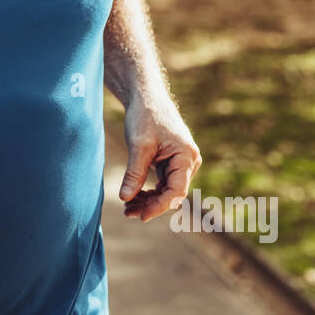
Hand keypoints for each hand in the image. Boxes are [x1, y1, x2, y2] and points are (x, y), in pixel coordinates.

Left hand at [118, 97, 201, 221]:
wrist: (146, 97)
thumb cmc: (145, 117)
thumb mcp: (138, 146)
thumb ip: (134, 173)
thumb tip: (125, 199)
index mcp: (186, 157)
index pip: (176, 191)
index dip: (159, 206)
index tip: (142, 216)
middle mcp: (188, 162)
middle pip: (172, 193)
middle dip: (150, 205)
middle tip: (127, 213)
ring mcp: (181, 163)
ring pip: (166, 190)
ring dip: (148, 200)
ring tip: (127, 208)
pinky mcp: (171, 163)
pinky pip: (162, 183)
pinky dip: (148, 191)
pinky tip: (132, 197)